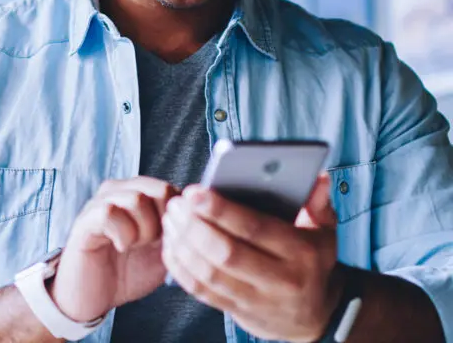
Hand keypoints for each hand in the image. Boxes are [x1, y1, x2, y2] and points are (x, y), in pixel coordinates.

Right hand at [49, 177, 179, 323]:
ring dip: (143, 229)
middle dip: (164, 223)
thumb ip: (178, 232)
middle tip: (153, 244)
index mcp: (139, 196)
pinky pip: (109, 212)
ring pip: (135, 199)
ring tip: (135, 246)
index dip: (179, 217)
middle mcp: (119, 192)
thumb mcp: (162, 253)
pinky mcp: (85, 220)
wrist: (93, 297)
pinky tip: (120, 247)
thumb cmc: (126, 273)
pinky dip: (123, 233)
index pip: (172, 188)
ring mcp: (100, 203)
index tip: (170, 241)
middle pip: (158, 189)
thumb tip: (197, 217)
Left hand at [161, 173, 343, 341]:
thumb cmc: (311, 261)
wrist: (315, 316)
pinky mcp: (238, 312)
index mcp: (301, 253)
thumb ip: (317, 203)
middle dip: (194, 226)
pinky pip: (202, 292)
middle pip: (227, 253)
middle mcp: (281, 279)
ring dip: (183, 245)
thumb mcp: (324, 232)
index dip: (221, 210)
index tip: (194, 192)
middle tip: (176, 204)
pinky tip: (171, 246)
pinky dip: (181, 268)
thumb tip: (317, 176)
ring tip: (170, 220)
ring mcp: (258, 300)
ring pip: (210, 274)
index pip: (255, 229)